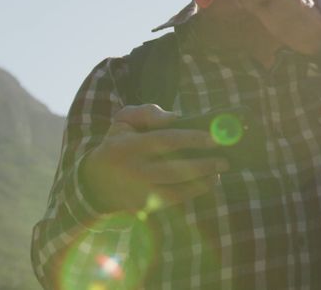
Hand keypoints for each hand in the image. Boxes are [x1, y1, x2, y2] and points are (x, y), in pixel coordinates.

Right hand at [80, 104, 228, 213]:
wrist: (96, 181)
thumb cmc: (118, 143)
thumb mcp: (124, 120)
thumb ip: (148, 112)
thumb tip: (174, 117)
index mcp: (128, 146)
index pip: (165, 141)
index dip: (191, 139)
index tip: (214, 137)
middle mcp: (134, 171)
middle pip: (174, 169)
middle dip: (203, 164)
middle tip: (224, 159)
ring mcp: (138, 192)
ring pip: (176, 189)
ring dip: (202, 181)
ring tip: (220, 170)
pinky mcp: (143, 207)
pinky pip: (173, 201)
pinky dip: (193, 192)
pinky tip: (207, 182)